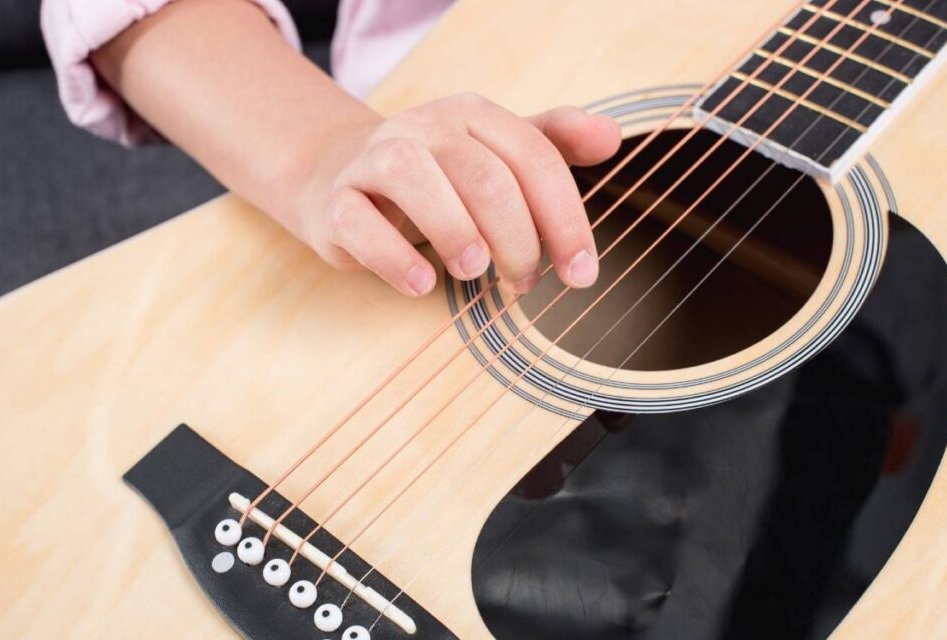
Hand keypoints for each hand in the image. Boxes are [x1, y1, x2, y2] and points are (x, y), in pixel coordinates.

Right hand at [281, 93, 621, 296]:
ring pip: (415, 180)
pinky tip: (422, 285)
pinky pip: (359, 223)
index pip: (533, 158)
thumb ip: (553, 144)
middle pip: (484, 176)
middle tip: (527, 283)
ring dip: (456, 234)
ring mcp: (373, 161)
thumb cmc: (436, 177)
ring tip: (476, 273)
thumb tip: (611, 137)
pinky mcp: (335, 202)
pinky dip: (394, 257)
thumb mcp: (496, 155)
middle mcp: (422, 128)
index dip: (565, 219)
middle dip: (518, 240)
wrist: (338, 177)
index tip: (582, 273)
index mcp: (471, 115)